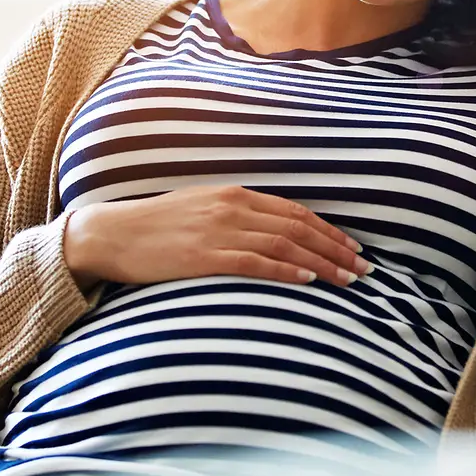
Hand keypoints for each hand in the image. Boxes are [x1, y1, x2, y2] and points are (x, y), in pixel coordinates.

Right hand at [62, 184, 370, 290]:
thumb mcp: (202, 209)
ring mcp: (219, 231)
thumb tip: (271, 233)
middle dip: (336, 248)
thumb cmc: (156, 227)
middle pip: (298, 228)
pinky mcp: (204, 256)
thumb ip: (236, 217)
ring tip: (348, 279)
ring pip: (285, 246)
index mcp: (234, 194)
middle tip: (364, 268)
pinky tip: (309, 280)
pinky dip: (286, 271)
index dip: (329, 230)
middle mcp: (232, 207)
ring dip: (322, 263)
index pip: (294, 212)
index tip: (353, 247)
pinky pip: (255, 263)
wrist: (111, 234)